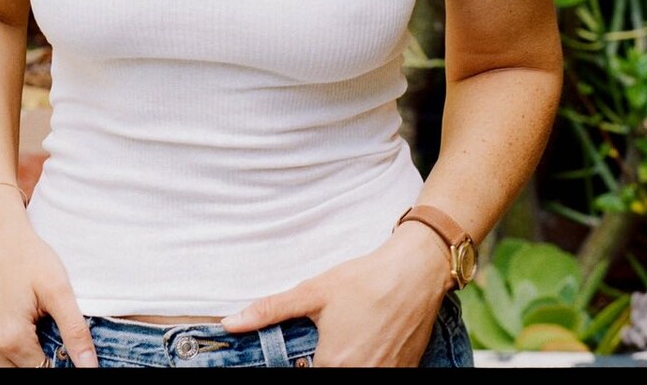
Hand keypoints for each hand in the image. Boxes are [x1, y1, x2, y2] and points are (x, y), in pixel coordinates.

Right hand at [0, 189, 98, 366]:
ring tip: (41, 334)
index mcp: (12, 339)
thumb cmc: (29, 256)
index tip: (69, 344)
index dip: (63, 363)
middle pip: (27, 374)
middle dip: (46, 360)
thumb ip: (75, 332)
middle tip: (53, 330)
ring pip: (8, 373)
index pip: (44, 373)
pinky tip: (24, 346)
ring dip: (27, 362)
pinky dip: (7, 364)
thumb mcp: (59, 290)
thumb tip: (90, 367)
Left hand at [219, 224, 453, 366]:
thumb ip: (270, 311)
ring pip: (355, 377)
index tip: (309, 350)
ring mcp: (385, 376)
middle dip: (326, 360)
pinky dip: (370, 362)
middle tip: (335, 336)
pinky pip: (379, 373)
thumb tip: (231, 323)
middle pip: (332, 374)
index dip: (304, 363)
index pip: (305, 375)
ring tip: (353, 335)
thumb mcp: (313, 291)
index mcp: (334, 364)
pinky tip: (371, 340)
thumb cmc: (364, 280)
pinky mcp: (404, 371)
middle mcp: (361, 375)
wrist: (415, 272)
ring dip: (350, 361)